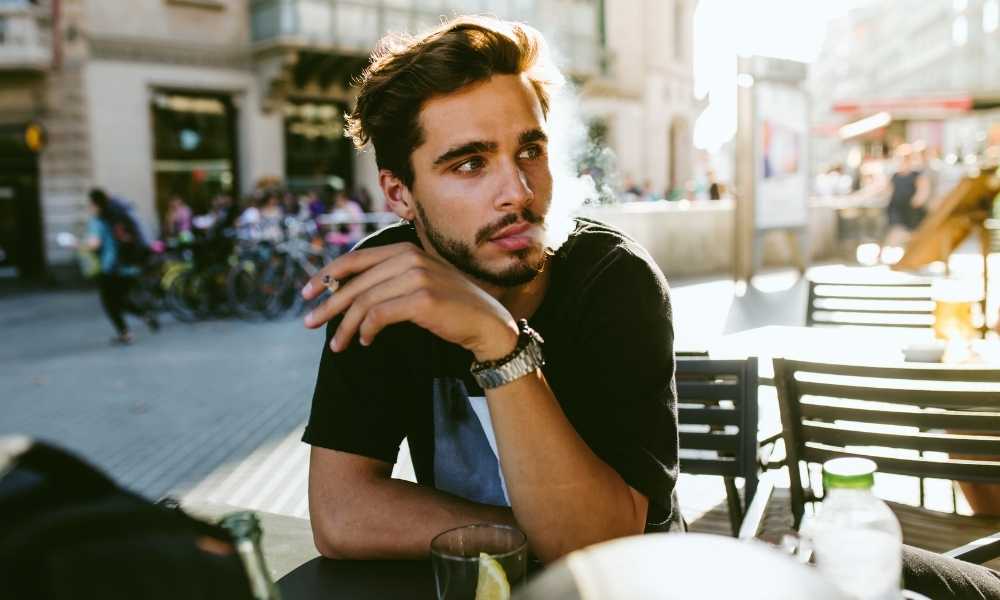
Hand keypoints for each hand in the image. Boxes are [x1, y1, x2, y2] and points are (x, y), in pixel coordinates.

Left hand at [301, 243, 517, 359]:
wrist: (488, 325)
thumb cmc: (452, 308)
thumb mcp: (420, 284)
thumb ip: (391, 281)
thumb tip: (348, 294)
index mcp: (406, 250)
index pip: (356, 259)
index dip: (327, 275)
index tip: (307, 292)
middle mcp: (409, 258)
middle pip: (356, 282)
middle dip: (329, 304)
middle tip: (310, 322)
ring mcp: (417, 277)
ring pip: (364, 301)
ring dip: (346, 326)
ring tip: (338, 345)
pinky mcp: (422, 299)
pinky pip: (380, 316)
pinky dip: (367, 331)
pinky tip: (365, 342)